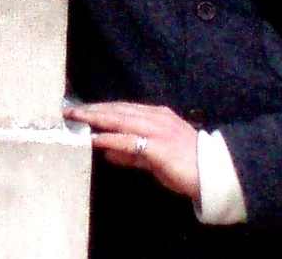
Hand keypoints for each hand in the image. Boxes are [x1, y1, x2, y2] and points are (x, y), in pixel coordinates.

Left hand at [64, 101, 200, 198]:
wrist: (210, 173)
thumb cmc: (185, 165)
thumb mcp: (154, 158)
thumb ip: (131, 154)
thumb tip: (107, 152)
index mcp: (156, 116)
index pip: (123, 108)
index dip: (102, 108)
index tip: (83, 109)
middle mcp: (155, 117)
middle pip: (118, 110)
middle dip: (93, 109)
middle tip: (71, 110)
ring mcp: (156, 129)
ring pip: (120, 119)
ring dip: (96, 118)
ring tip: (77, 118)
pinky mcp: (157, 145)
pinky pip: (128, 140)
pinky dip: (110, 138)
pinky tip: (95, 138)